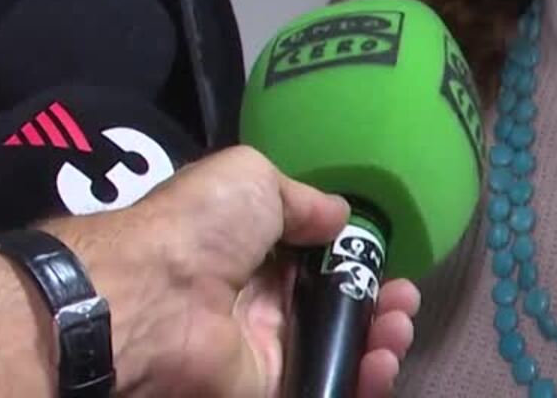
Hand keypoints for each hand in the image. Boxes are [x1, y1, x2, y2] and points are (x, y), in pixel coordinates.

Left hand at [49, 146, 418, 397]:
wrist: (154, 299)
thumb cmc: (201, 229)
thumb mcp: (252, 179)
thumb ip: (301, 199)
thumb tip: (339, 216)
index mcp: (254, 248)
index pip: (317, 259)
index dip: (356, 260)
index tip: (384, 259)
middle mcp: (263, 301)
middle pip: (336, 307)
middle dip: (380, 302)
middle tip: (402, 299)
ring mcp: (268, 349)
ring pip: (339, 349)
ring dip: (380, 339)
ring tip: (398, 327)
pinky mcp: (271, 388)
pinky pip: (328, 385)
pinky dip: (363, 378)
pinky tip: (381, 359)